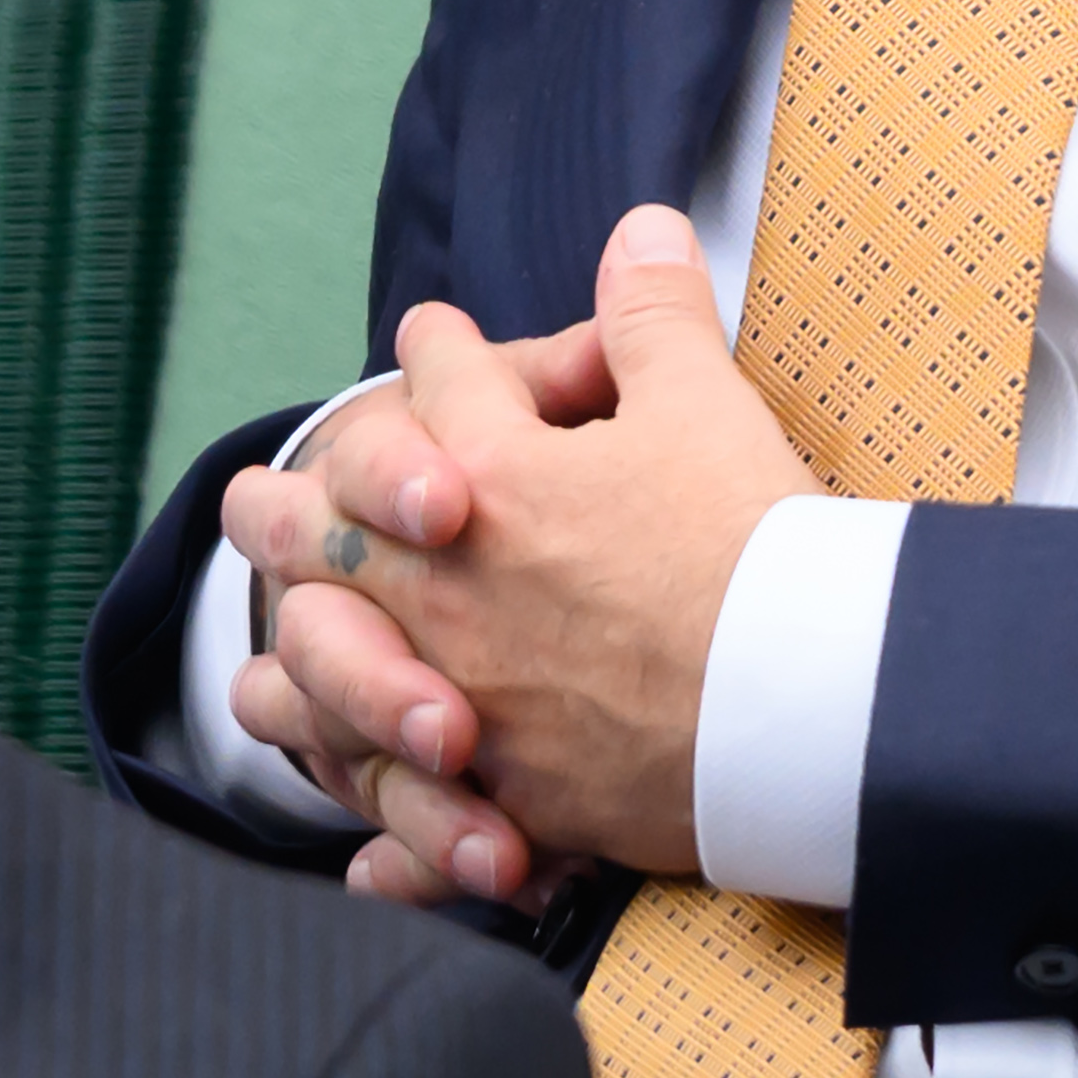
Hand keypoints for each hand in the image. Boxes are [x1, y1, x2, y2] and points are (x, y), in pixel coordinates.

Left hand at [225, 208, 814, 910]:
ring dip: (301, 656)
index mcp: (489, 475)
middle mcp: (444, 587)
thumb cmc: (753, 545)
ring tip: (288, 648)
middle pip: (324, 526)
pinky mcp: (498, 788)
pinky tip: (371, 851)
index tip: (436, 339)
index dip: (442, 350)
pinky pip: (405, 815)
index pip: (440, 382)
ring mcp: (458, 693)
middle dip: (300, 497)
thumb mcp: (708, 403)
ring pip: (323, 672)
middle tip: (276, 492)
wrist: (802, 702)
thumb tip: (643, 226)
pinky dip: (388, 833)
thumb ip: (657, 316)